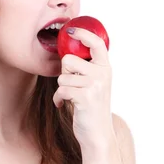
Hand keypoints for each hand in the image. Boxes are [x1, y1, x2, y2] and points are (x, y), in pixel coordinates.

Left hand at [53, 27, 114, 150]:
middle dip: (65, 73)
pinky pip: (61, 90)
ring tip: (70, 98)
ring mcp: (95, 85)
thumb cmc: (91, 108)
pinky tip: (63, 105)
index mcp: (105, 68)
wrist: (97, 134)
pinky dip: (58, 99)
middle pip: (69, 60)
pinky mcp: (85, 97)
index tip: (72, 30)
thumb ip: (87, 69)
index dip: (83, 34)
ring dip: (62, 88)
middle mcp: (102, 74)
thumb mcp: (95, 85)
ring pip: (62, 76)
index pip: (97, 43)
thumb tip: (66, 55)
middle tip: (73, 86)